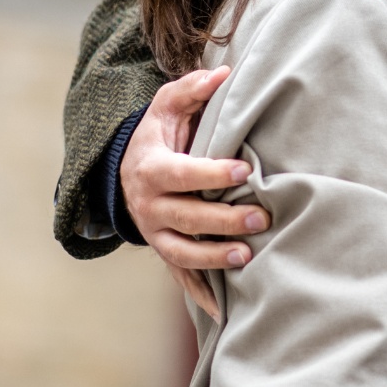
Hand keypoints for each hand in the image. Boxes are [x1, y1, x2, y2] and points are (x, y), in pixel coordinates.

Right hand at [118, 66, 268, 318]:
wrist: (125, 172)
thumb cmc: (158, 136)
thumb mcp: (166, 108)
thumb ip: (191, 91)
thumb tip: (223, 74)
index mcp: (152, 169)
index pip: (182, 174)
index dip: (211, 174)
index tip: (243, 171)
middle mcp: (149, 206)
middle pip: (186, 218)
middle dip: (223, 221)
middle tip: (261, 219)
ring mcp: (155, 233)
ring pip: (182, 252)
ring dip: (214, 258)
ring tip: (247, 257)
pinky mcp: (163, 252)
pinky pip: (180, 277)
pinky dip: (200, 295)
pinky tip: (224, 312)